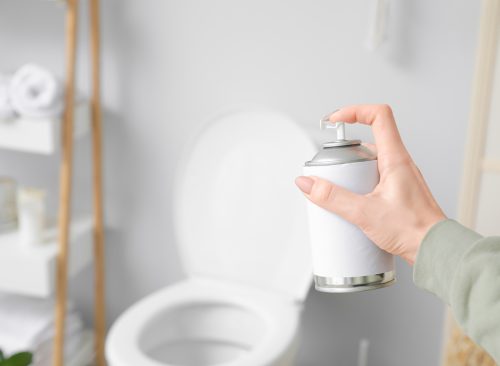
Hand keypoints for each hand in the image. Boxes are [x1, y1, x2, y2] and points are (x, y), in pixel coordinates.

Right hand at [295, 104, 445, 264]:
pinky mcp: (397, 192)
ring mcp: (400, 178)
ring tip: (341, 189)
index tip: (335, 120)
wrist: (434, 250)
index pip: (379, 116)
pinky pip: (375, 178)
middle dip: (346, 151)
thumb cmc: (413, 230)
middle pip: (369, 140)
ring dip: (352, 170)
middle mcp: (400, 163)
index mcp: (396, 158)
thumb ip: (332, 198)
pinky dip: (360, 184)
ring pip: (371, 161)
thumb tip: (308, 183)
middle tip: (333, 166)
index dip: (355, 111)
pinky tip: (353, 204)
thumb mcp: (364, 212)